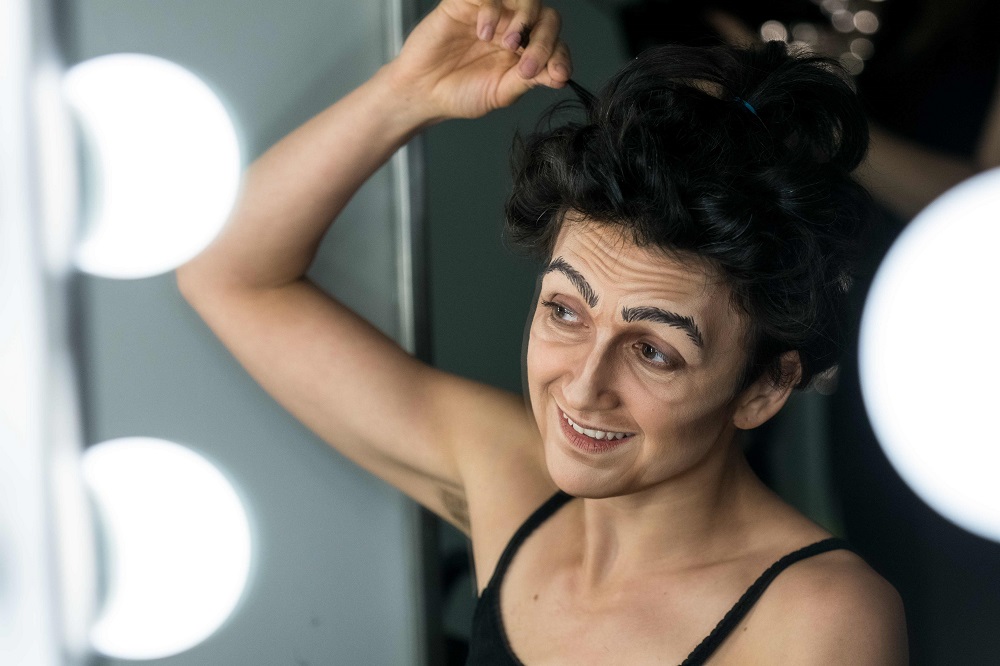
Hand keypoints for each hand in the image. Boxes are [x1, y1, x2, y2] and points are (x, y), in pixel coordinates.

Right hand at [385, 0, 571, 120]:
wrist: (422, 92)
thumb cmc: (458, 93)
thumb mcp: (500, 93)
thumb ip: (529, 80)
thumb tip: (561, 75)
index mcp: (524, 51)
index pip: (555, 43)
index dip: (560, 56)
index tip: (558, 74)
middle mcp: (513, 29)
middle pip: (546, 17)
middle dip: (544, 41)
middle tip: (528, 66)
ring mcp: (493, 14)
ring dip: (524, 20)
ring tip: (508, 45)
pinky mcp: (467, 3)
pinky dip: (492, 10)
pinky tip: (482, 32)